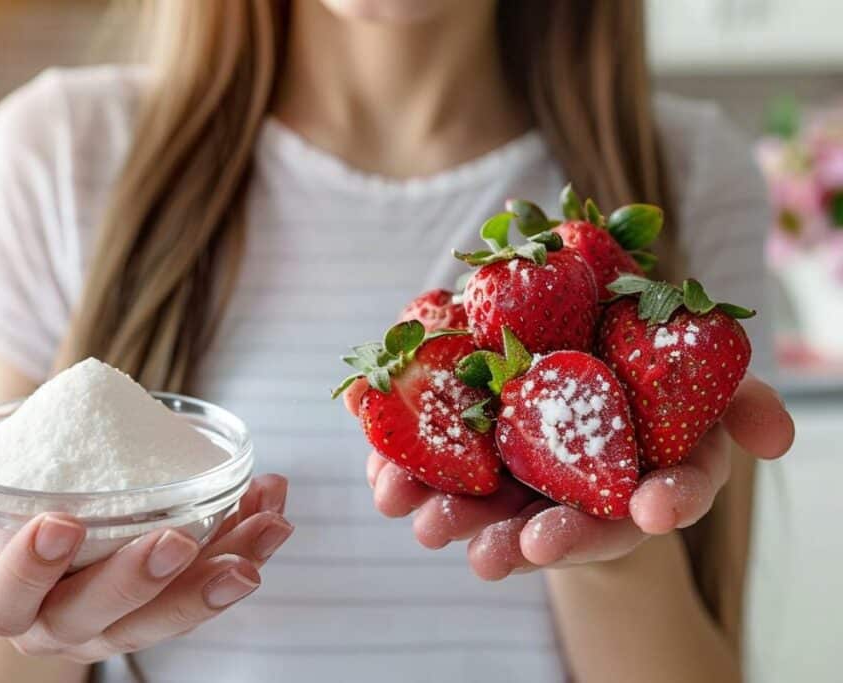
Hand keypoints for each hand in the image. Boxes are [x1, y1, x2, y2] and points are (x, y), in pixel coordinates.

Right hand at [0, 421, 292, 661]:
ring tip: (264, 531)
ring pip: (166, 610)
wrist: (41, 482)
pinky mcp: (165, 589)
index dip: (29, 568)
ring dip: (219, 573)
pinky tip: (274, 507)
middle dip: (141, 580)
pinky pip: (205, 579)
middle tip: (180, 535)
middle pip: (95, 617)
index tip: (60, 523)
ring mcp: (114, 611)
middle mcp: (51, 617)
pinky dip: (244, 543)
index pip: (2, 597)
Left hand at [347, 374, 792, 579]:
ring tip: (433, 528)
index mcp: (644, 470)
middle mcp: (583, 488)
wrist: (581, 378)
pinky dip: (406, 471)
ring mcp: (525, 480)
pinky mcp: (471, 460)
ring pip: (493, 510)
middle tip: (506, 553)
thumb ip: (739, 405)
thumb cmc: (649, 385)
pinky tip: (384, 476)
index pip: (663, 497)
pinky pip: (437, 471)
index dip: (665, 503)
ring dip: (460, 519)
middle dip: (534, 539)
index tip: (652, 513)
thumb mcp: (704, 388)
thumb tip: (778, 436)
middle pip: (564, 522)